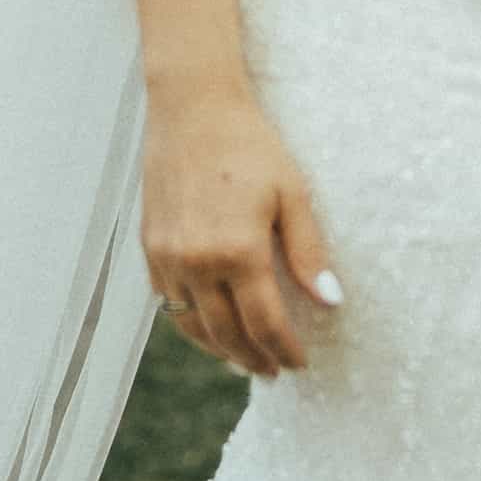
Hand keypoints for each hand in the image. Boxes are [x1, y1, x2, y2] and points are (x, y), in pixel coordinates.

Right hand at [140, 77, 341, 376]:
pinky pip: (168, 302)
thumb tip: (330, 302)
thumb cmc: (250, 145)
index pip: (265, 323)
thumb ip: (308, 253)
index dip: (285, 350)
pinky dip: (190, 323)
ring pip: (192, 325)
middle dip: (253, 359)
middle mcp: (197, 262)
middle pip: (226, 334)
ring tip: (243, 359)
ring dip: (219, 349)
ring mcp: (167, 257)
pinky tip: (209, 325)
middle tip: (273, 372)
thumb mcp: (292, 193)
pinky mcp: (150, 247)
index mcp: (238, 250)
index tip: (300, 364)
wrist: (192, 109)